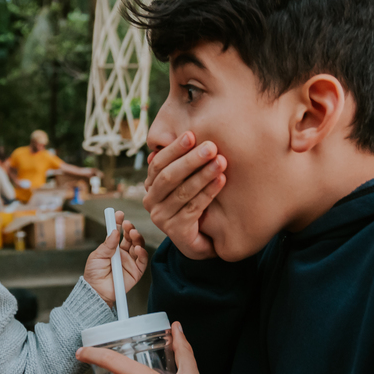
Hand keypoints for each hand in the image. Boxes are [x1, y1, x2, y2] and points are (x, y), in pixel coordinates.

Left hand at [83, 210, 149, 306]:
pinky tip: (137, 249)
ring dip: (137, 238)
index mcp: (113, 248)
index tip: (119, 214)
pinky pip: (142, 260)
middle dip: (130, 229)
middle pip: (130, 237)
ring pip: (138, 246)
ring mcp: (130, 261)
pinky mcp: (136, 271)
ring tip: (133, 233)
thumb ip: (107, 244)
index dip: (119, 223)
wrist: (96, 291)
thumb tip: (114, 231)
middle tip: (127, 224)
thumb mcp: (97, 256)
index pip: (118, 232)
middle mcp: (123, 253)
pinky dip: (142, 253)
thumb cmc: (94, 274)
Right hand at [143, 132, 226, 259]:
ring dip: (203, 174)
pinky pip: (194, 208)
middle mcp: (151, 201)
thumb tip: (189, 132)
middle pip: (168, 176)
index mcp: (152, 186)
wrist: (202, 241)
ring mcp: (161, 218)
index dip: (174, 149)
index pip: (158, 163)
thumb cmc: (196, 205)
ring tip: (221, 161)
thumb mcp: (186, 181)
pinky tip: (222, 180)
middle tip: (211, 146)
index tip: (192, 134)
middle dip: (190, 160)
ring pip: (182, 191)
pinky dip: (208, 192)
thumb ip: (183, 163)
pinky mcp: (175, 231)